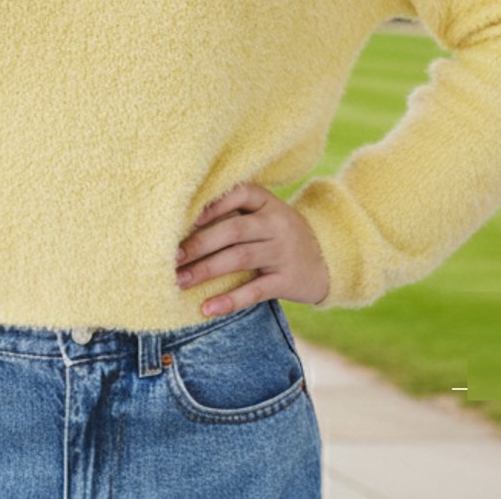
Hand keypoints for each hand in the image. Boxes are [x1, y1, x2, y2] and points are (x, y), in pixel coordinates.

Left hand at [175, 183, 329, 316]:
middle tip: (171, 258)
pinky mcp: (287, 281)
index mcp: (267, 203)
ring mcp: (283, 252)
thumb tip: (183, 226)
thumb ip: (235, 214)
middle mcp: (276, 224)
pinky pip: (255, 291)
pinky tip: (208, 308)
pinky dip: (230, 300)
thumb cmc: (280, 235)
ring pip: (239, 259)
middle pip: (232, 230)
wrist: (329, 260)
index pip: (238, 194)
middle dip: (198, 244)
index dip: (212, 204)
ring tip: (179, 281)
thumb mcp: (265, 216)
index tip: (184, 218)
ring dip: (205, 271)